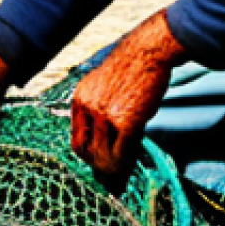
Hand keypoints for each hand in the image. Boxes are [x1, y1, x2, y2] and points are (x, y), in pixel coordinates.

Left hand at [71, 10, 186, 178]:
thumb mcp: (104, 85)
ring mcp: (104, 116)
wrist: (148, 52)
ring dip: (111, 168)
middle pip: (86, 151)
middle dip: (97, 165)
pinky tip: (129, 165)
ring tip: (120, 173)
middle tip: (110, 173)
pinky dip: (124, 164)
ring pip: (102, 155)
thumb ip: (99, 108)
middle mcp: (88, 109)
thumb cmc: (133, 67)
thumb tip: (106, 137)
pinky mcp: (124, 121)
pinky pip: (121, 152)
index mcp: (80, 100)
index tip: (98, 161)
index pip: (76, 139)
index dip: (87, 154)